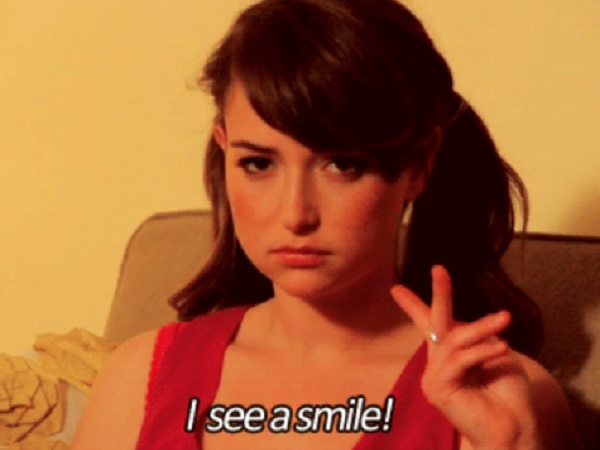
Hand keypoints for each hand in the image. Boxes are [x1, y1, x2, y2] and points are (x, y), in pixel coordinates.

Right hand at [391, 265, 538, 448]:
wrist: (513, 430)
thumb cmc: (508, 396)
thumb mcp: (497, 356)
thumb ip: (480, 338)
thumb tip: (473, 326)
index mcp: (450, 355)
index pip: (429, 326)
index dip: (413, 305)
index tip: (396, 289)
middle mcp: (438, 363)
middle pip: (434, 323)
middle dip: (439, 293)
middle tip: (439, 269)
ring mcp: (434, 376)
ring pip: (453, 339)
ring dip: (480, 327)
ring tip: (503, 320)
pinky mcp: (437, 387)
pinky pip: (458, 359)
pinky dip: (480, 351)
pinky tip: (500, 348)